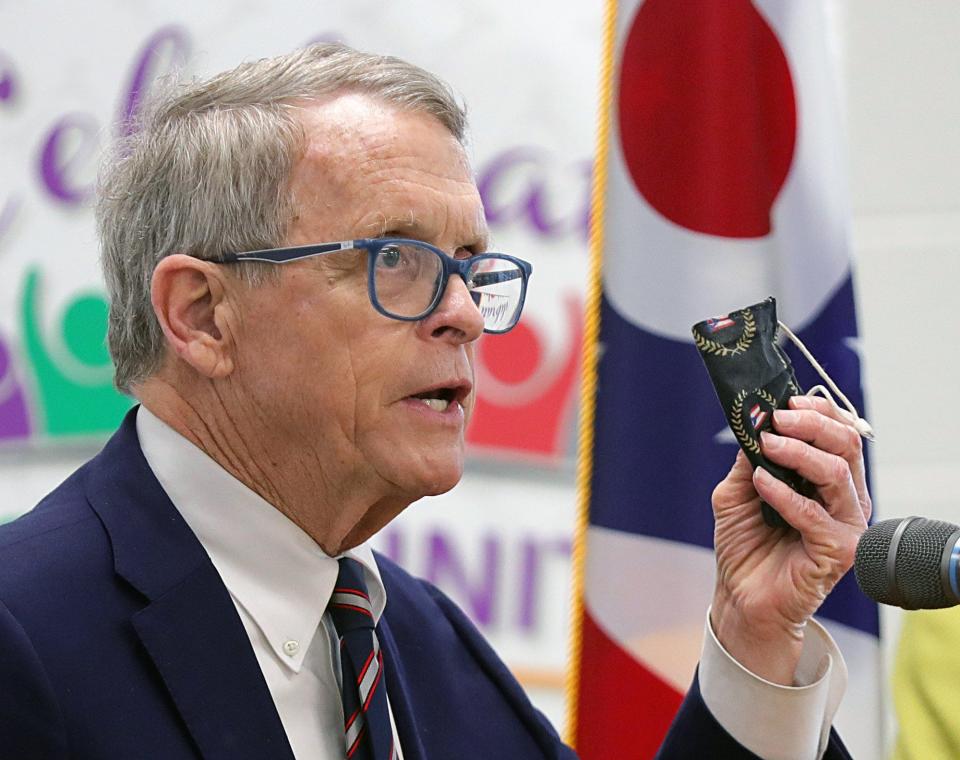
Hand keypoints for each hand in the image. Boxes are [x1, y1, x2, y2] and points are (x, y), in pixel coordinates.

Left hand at [709, 394, 870, 684]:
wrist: (741, 595)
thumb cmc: (746, 544)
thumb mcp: (737, 491)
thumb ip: (748, 459)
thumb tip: (753, 422)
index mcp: (829, 479)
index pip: (840, 433)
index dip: (817, 411)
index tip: (784, 401)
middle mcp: (845, 498)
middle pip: (846, 445)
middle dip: (811, 424)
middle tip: (776, 419)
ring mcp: (845, 524)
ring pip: (836, 473)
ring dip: (798, 452)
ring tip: (767, 446)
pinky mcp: (837, 551)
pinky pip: (814, 513)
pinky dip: (785, 493)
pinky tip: (761, 483)